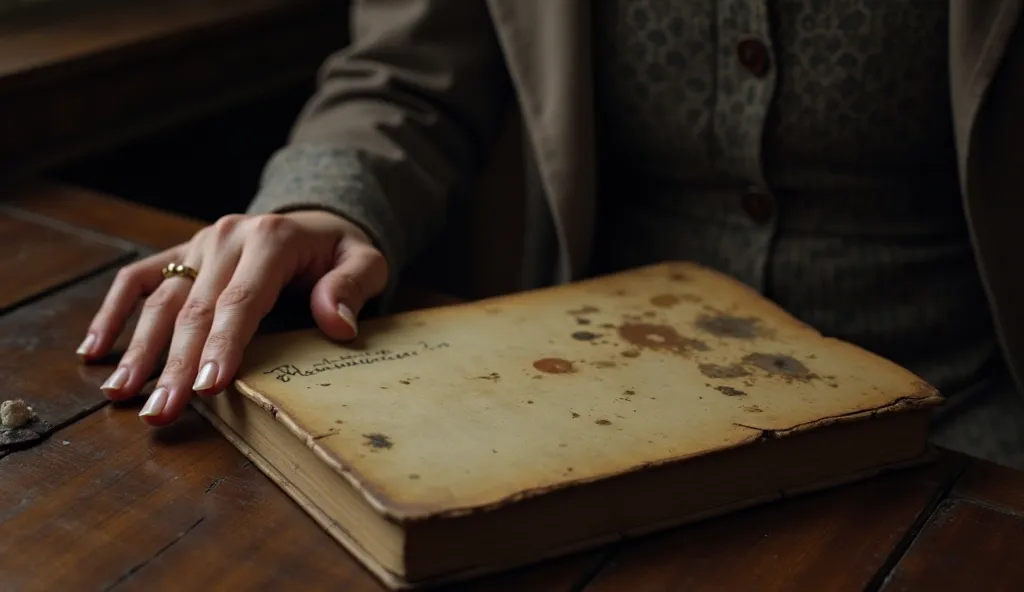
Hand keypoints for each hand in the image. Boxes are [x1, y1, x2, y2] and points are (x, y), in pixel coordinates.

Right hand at [76, 211, 387, 425]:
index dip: (223, 345)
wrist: (318, 220)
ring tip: (120, 394)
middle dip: (174, 364)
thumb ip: (351, 287)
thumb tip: (336, 324)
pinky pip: (138, 279)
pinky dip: (112, 311)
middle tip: (160, 412)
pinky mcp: (181, 253)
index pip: (243, 300)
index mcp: (272, 239)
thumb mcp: (366, 261)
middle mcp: (227, 238)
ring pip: (161, 299)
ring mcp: (198, 244)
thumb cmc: (341, 251)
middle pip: (196, 308)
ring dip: (138, 349)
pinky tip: (94, 350)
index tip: (207, 386)